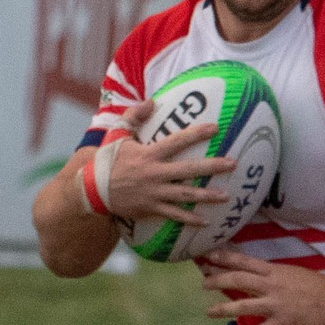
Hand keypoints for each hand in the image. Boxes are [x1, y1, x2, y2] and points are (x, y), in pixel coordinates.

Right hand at [100, 101, 236, 225]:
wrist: (91, 190)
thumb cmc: (107, 161)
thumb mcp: (116, 135)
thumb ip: (133, 116)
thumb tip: (151, 101)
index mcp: (149, 154)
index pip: (177, 141)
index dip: (197, 134)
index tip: (216, 128)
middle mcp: (154, 173)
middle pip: (188, 170)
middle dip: (212, 167)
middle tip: (232, 164)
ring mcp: (153, 193)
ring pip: (185, 195)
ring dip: (206, 196)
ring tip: (226, 197)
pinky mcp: (150, 208)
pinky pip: (173, 215)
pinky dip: (189, 219)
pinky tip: (205, 222)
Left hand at [198, 248, 324, 324]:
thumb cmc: (317, 286)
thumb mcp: (292, 273)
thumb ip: (272, 275)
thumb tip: (255, 276)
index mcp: (274, 271)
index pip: (245, 261)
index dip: (225, 258)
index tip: (209, 257)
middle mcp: (271, 285)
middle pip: (238, 280)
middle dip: (218, 280)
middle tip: (204, 283)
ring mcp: (276, 304)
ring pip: (243, 305)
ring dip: (223, 308)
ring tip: (209, 311)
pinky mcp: (282, 322)